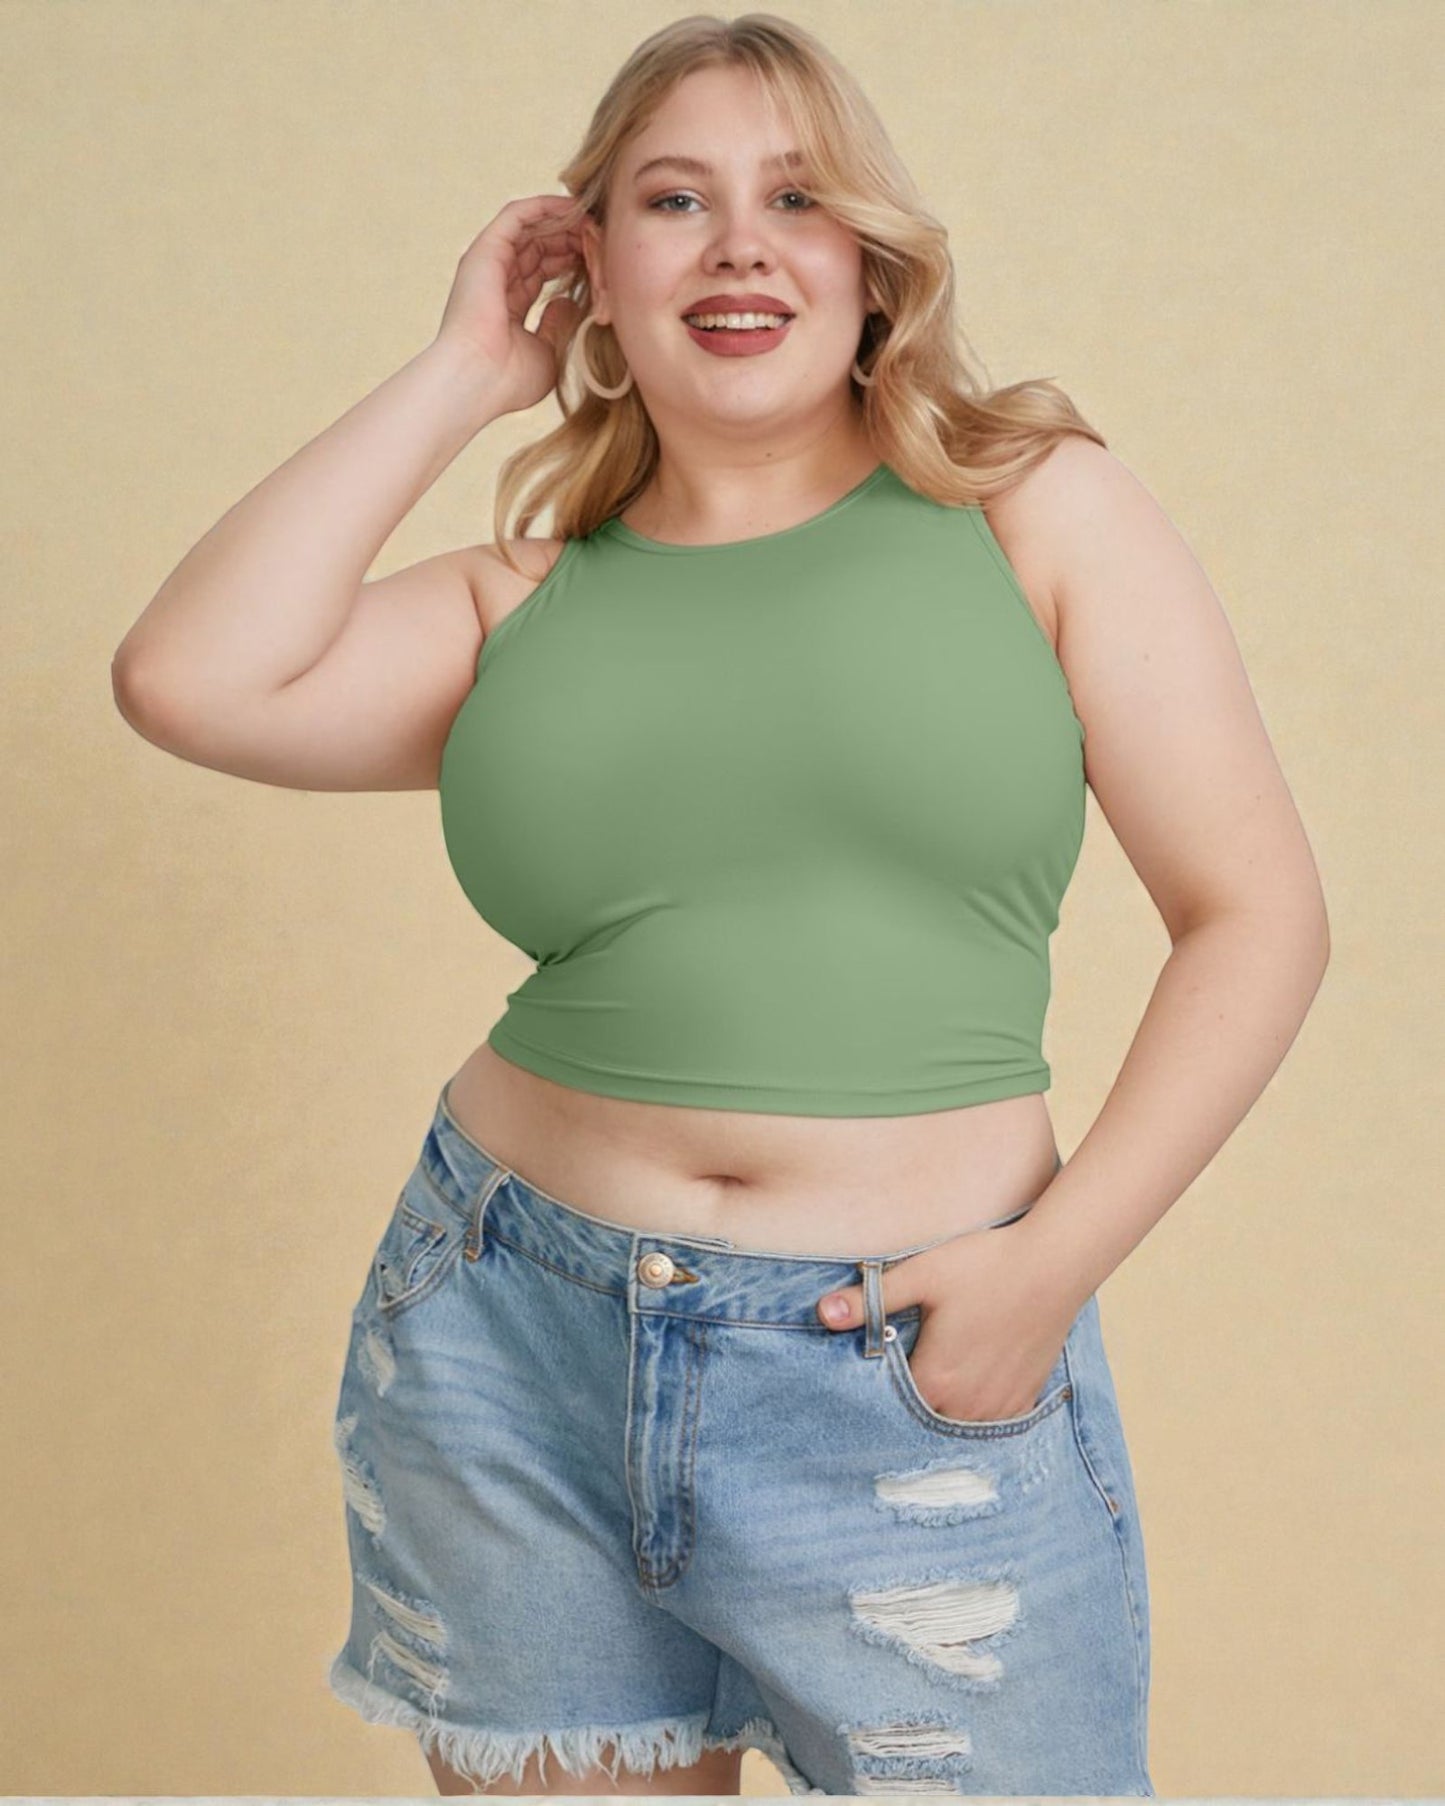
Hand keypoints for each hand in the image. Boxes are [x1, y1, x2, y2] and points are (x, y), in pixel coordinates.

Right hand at [433, 194, 588, 416]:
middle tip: (604, 243)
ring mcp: (489, 261)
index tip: (602, 264)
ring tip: (595, 224)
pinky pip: (520, 214)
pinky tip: (574, 209)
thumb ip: (557, 325)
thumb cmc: (508, 380)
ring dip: (566, 223)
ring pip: (534, 228)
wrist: (477, 380)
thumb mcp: (546, 352)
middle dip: (574, 241)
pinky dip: (546, 207)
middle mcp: (495, 278)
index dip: (573, 261)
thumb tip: (568, 301)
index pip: (543, 269)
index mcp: (506, 304)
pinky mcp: (487, 248)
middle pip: (541, 246)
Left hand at [816, 1217, 1085, 1422]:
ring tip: (928, 1391)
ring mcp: (998, 1407)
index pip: (888, 1408)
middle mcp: (966, 1405)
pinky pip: (989, 1425)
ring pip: (955, 1427)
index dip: (873, 1397)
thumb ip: (871, 1299)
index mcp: (935, 1379)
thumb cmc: (985, 1265)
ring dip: (939, 1415)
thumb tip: (822, 1313)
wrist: (1054, 1264)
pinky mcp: (1024, 1399)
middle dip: (903, 1410)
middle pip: (920, 1422)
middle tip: (892, 1388)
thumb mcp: (921, 1274)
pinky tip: (964, 1394)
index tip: (862, 1387)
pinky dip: (972, 1416)